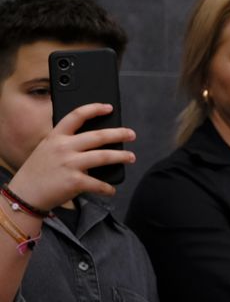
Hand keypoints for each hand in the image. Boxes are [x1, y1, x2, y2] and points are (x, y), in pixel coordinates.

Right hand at [7, 103, 136, 209]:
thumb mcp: (46, 149)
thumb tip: (94, 141)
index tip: (109, 107)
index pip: (76, 116)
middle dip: (118, 134)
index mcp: (55, 137)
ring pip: (104, 156)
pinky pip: (99, 183)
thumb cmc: (38, 171)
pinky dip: (108, 188)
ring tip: (131, 157)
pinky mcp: (75, 182)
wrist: (25, 194)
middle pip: (98, 136)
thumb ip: (65, 142)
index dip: (94, 109)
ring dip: (121, 156)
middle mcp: (63, 148)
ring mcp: (70, 164)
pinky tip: (112, 189)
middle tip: (131, 134)